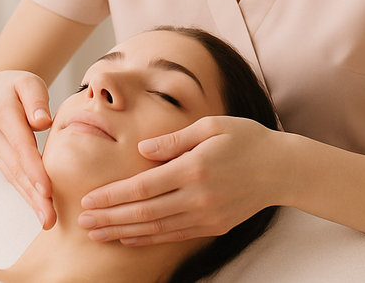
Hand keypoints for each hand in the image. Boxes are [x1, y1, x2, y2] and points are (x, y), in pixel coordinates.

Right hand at [0, 70, 56, 228]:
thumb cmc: (14, 87)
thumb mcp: (27, 82)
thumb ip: (36, 99)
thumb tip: (42, 122)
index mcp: (3, 113)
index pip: (21, 145)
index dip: (34, 168)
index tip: (47, 189)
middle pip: (17, 167)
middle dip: (34, 194)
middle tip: (50, 218)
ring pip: (13, 177)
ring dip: (30, 200)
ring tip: (48, 221)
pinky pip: (12, 177)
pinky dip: (26, 194)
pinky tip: (39, 210)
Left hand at [77, 116, 276, 244]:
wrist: (282, 169)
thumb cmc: (246, 138)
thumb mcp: (212, 126)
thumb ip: (174, 139)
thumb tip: (142, 149)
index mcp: (194, 168)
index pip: (142, 187)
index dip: (112, 195)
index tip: (88, 200)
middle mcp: (198, 196)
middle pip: (143, 213)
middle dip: (109, 218)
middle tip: (82, 222)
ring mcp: (206, 215)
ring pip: (156, 229)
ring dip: (123, 232)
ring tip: (97, 233)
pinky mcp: (214, 226)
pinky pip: (174, 235)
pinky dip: (149, 238)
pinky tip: (129, 237)